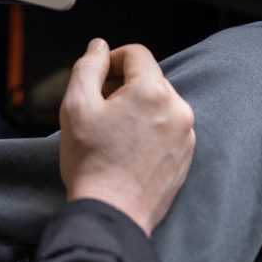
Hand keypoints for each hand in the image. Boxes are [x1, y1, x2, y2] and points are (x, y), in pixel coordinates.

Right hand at [59, 38, 195, 235]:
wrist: (111, 214)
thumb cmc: (91, 160)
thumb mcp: (76, 104)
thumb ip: (89, 66)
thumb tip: (99, 47)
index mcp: (153, 92)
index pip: (136, 53)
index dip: (111, 59)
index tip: (96, 79)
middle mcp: (178, 110)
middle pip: (148, 78)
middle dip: (122, 85)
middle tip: (98, 108)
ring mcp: (185, 136)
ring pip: (158, 103)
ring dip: (135, 107)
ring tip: (111, 132)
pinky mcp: (185, 157)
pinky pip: (166, 127)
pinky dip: (147, 129)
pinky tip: (126, 148)